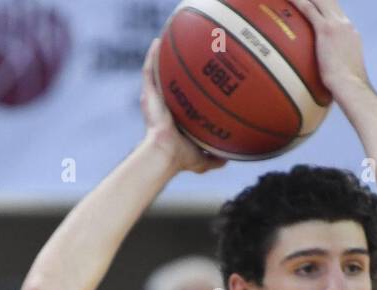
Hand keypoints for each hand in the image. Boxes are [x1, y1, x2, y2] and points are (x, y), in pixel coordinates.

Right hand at [140, 39, 225, 174]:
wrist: (165, 154)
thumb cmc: (181, 158)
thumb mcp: (203, 159)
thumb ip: (215, 159)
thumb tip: (229, 159)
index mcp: (175, 121)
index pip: (182, 102)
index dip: (189, 91)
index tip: (200, 79)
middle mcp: (164, 108)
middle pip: (169, 84)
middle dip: (175, 71)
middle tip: (188, 57)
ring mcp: (154, 100)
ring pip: (158, 74)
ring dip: (163, 58)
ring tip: (170, 41)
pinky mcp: (148, 96)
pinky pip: (149, 71)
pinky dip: (152, 56)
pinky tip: (158, 41)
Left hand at [296, 0, 369, 98]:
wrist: (350, 84)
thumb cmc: (345, 85)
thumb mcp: (342, 68)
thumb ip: (333, 62)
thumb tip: (325, 72)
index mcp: (349, 32)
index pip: (336, 12)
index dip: (325, 6)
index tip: (314, 5)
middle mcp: (344, 24)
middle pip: (329, 2)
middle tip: (301, 0)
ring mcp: (336, 25)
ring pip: (320, 1)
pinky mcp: (326, 30)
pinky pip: (309, 9)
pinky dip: (298, 2)